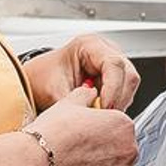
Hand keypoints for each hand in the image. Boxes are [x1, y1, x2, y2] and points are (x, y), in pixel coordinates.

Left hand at [25, 35, 139, 112]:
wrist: (37, 81)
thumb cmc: (43, 79)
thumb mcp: (54, 92)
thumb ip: (75, 104)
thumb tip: (93, 119)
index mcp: (89, 45)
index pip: (114, 64)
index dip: (113, 89)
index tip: (105, 108)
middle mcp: (104, 51)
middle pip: (127, 74)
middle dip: (118, 98)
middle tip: (104, 116)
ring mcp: (110, 64)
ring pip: (129, 85)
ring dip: (118, 103)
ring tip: (98, 114)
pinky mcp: (113, 78)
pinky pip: (123, 93)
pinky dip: (114, 105)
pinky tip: (99, 111)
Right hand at [33, 92, 137, 165]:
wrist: (40, 162)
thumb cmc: (52, 134)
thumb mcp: (69, 103)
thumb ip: (85, 95)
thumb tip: (89, 92)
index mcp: (123, 124)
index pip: (123, 130)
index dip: (106, 135)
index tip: (95, 140)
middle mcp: (129, 148)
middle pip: (125, 152)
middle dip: (110, 155)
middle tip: (88, 156)